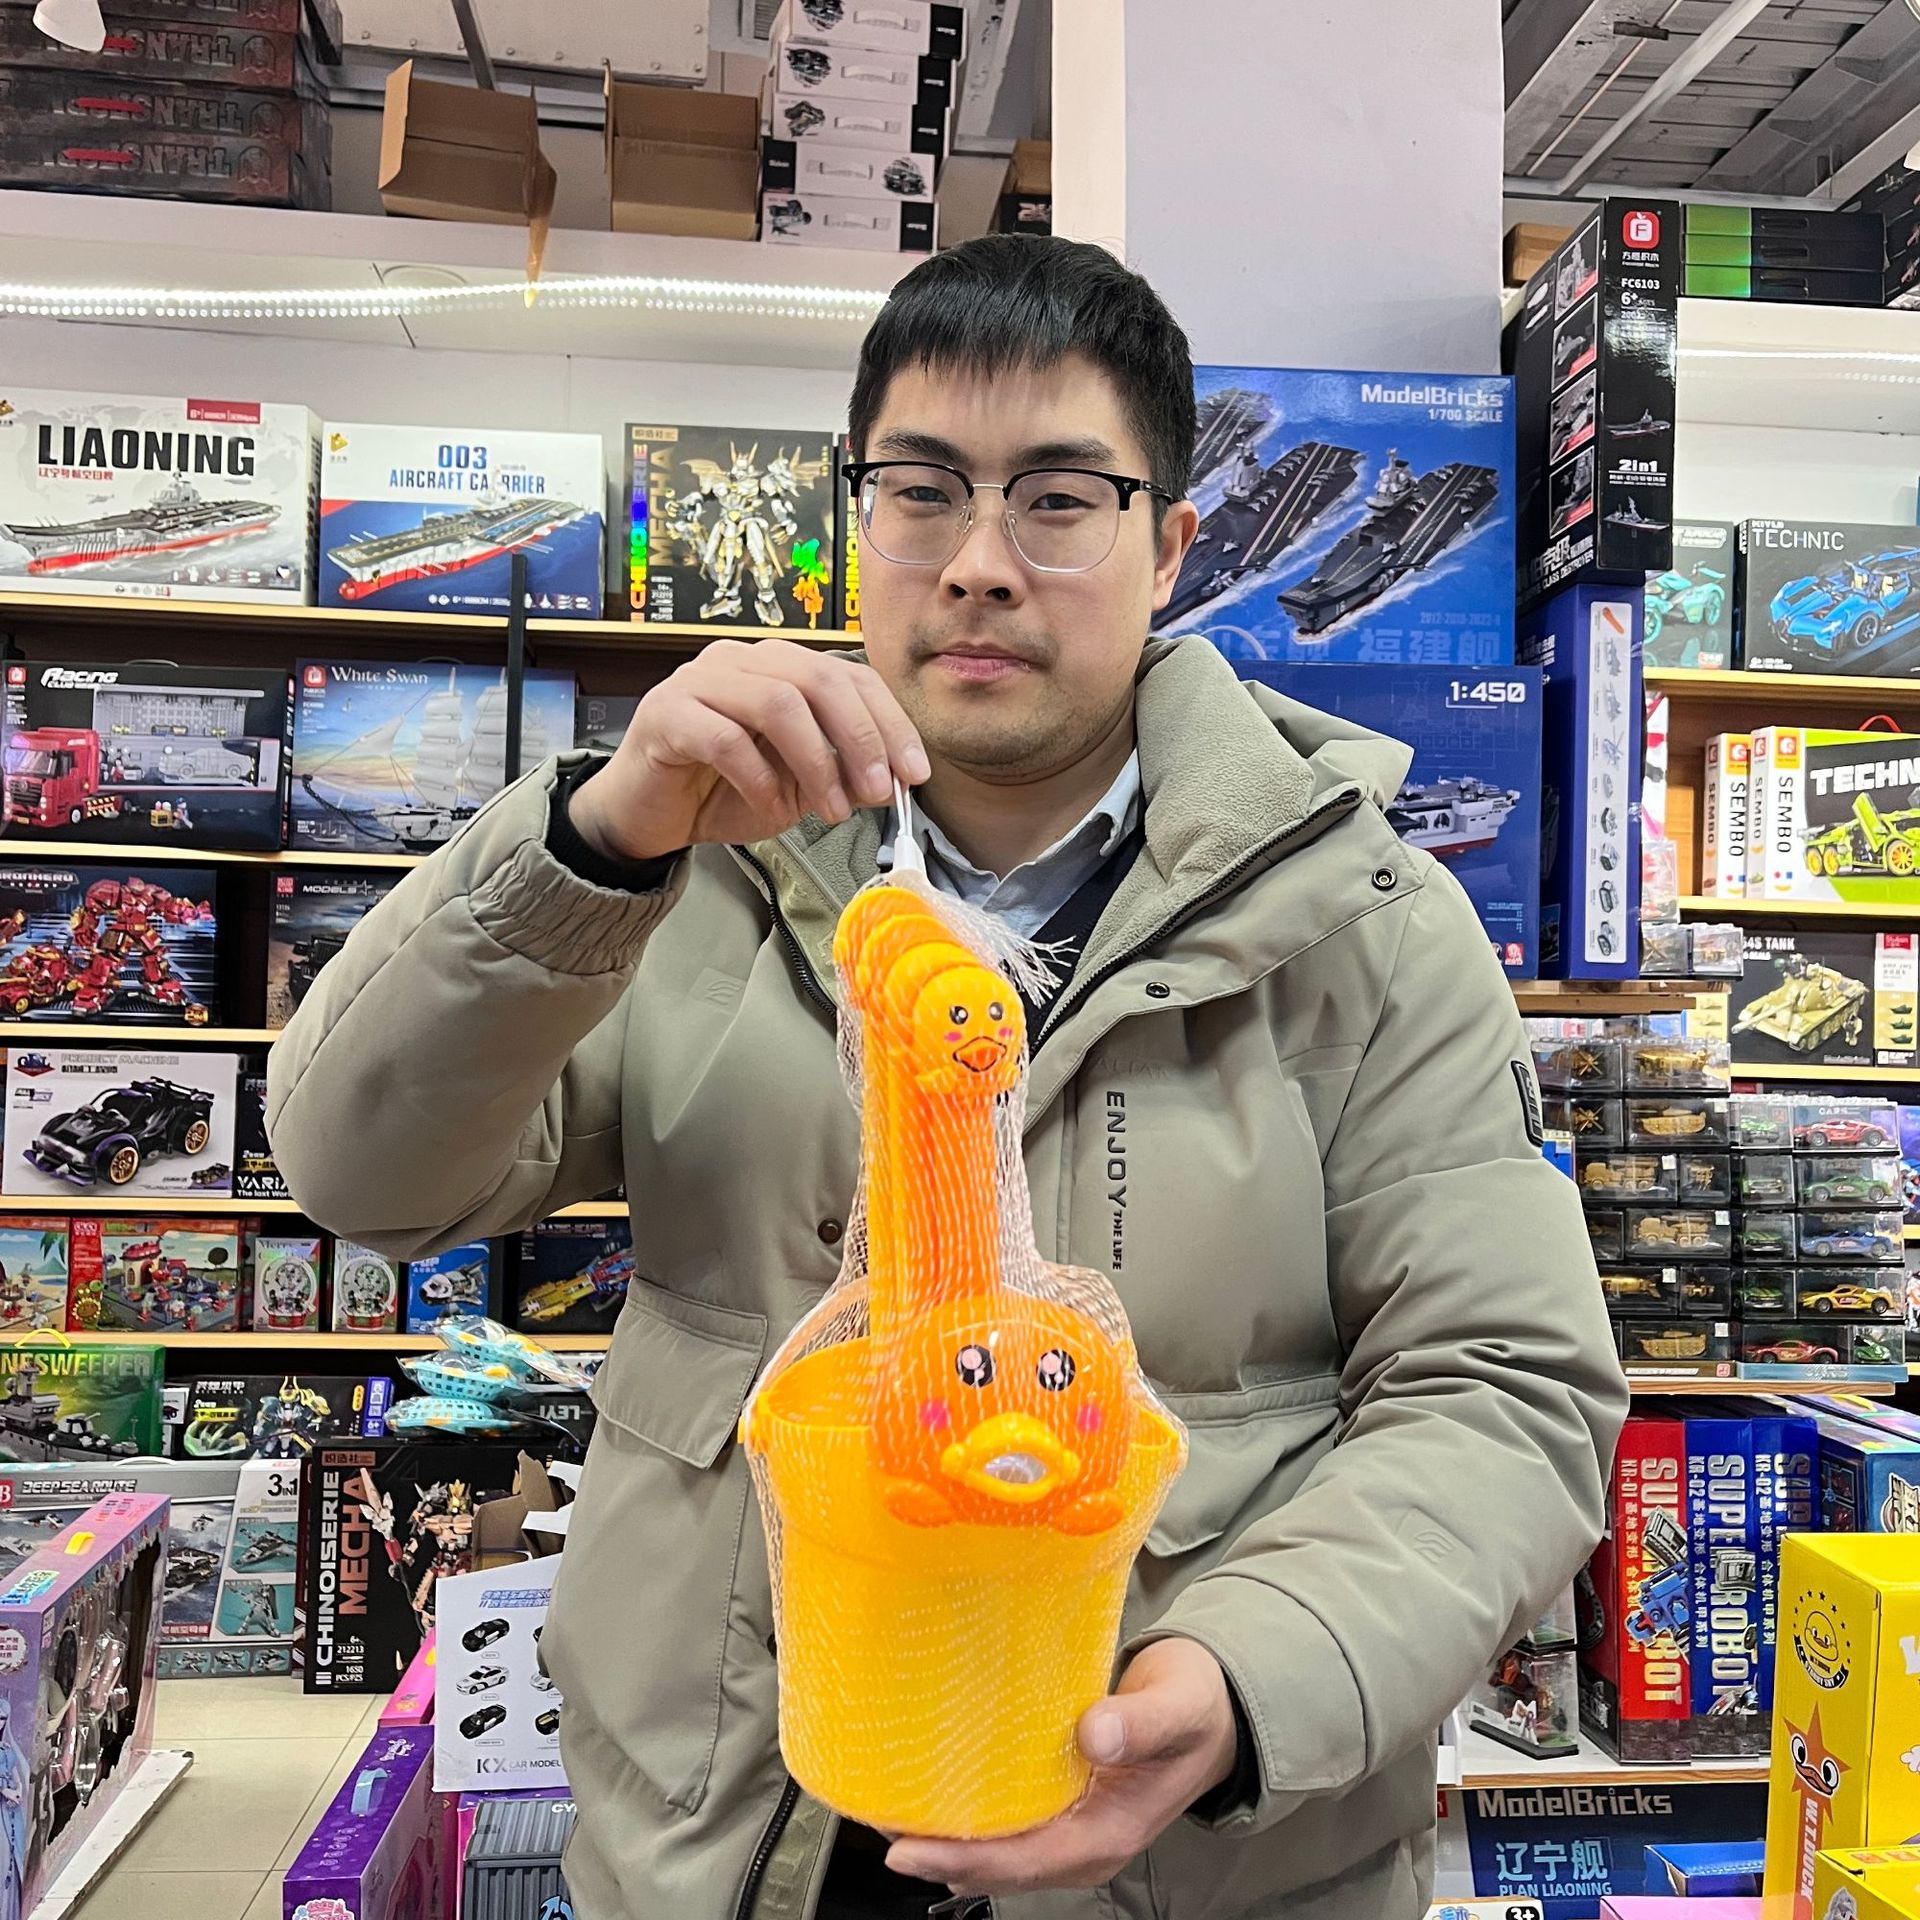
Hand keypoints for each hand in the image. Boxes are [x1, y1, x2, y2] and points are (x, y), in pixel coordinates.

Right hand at [569, 640, 928, 862]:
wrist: (649, 815)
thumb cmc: (721, 791)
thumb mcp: (798, 786)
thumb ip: (841, 773)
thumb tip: (891, 778)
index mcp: (779, 667)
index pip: (850, 676)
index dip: (889, 722)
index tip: (914, 772)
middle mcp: (741, 662)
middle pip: (818, 679)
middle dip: (861, 738)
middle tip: (878, 790)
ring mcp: (699, 681)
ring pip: (776, 702)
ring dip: (816, 761)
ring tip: (831, 809)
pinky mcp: (665, 714)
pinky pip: (725, 739)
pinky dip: (760, 780)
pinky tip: (773, 809)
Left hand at [884, 1638, 1240, 1895]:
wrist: (1212, 1710)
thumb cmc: (1195, 1707)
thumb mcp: (1177, 1707)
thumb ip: (1140, 1722)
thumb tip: (1093, 1734)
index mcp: (1109, 1833)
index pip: (1023, 1861)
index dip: (962, 1858)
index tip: (905, 1848)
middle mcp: (1082, 1842)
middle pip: (997, 1864)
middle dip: (935, 1851)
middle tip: (874, 1817)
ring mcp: (1070, 1827)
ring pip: (996, 1847)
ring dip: (944, 1834)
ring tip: (885, 1804)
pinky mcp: (1060, 1803)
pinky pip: (1005, 1820)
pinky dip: (966, 1811)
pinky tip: (930, 1787)